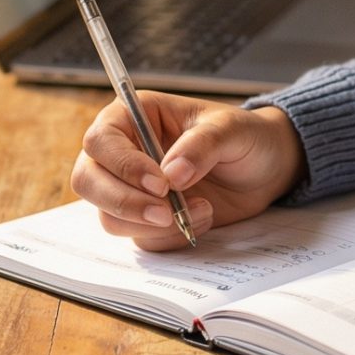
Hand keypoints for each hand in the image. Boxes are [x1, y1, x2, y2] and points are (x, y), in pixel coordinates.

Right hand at [70, 91, 306, 250]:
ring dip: (151, 224)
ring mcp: (132, 189)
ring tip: (201, 209)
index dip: (123, 165)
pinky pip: (139, 238)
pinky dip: (170, 237)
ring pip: (109, 216)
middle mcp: (124, 153)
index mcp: (134, 116)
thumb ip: (202, 145)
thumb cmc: (244, 136)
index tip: (160, 183)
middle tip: (166, 212)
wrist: (265, 168)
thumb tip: (172, 173)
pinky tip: (203, 218)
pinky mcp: (147, 218)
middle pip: (89, 181)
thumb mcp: (231, 129)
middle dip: (124, 202)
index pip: (101, 141)